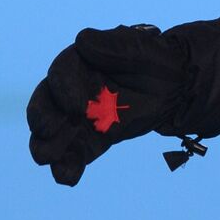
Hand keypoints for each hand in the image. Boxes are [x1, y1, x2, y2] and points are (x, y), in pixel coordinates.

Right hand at [27, 24, 188, 185]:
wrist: (177, 84)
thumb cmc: (156, 59)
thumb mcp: (140, 48)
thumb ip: (113, 46)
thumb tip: (82, 41)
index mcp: (80, 63)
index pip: (61, 74)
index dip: (63, 90)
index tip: (77, 107)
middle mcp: (73, 90)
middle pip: (46, 104)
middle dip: (42, 118)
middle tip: (46, 131)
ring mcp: (82, 116)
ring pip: (56, 133)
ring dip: (48, 146)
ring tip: (48, 160)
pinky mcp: (95, 137)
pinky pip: (78, 152)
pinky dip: (70, 165)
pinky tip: (68, 178)